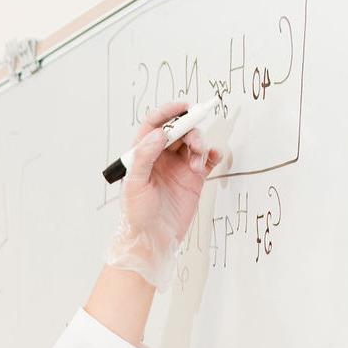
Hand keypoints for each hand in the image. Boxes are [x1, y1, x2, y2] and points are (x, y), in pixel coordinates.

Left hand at [106, 100, 222, 288]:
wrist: (151, 240)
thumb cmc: (137, 216)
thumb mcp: (134, 184)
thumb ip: (144, 157)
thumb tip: (159, 134)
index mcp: (144, 154)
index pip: (156, 125)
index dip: (169, 112)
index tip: (183, 106)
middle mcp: (162, 157)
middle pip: (179, 131)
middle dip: (189, 130)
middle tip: (194, 142)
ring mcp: (179, 167)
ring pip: (193, 143)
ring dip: (199, 145)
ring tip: (196, 163)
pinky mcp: (193, 179)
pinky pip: (206, 159)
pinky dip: (212, 154)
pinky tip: (212, 157)